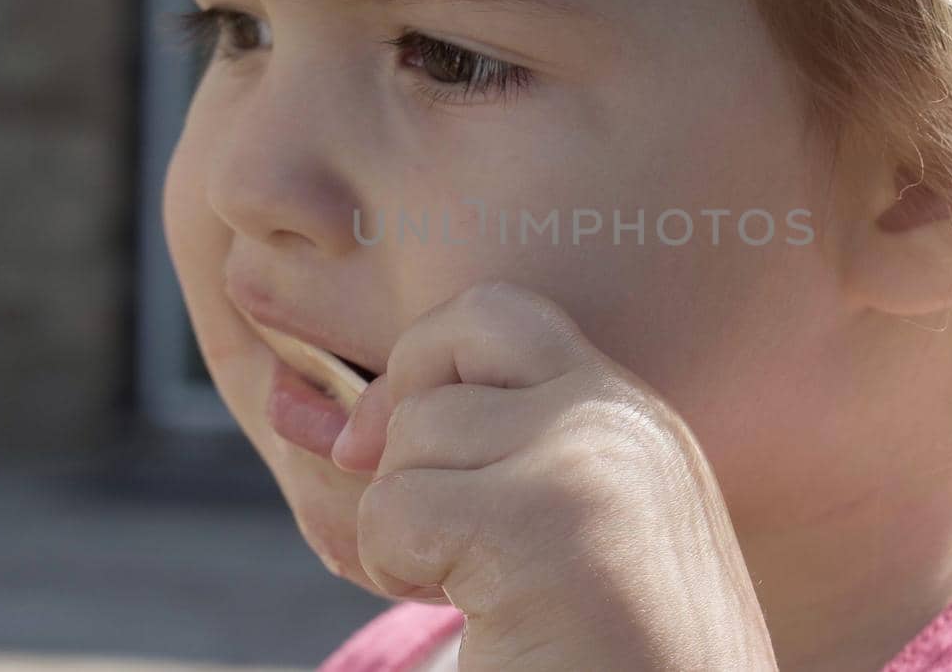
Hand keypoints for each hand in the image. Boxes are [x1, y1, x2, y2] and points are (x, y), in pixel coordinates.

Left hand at [330, 281, 777, 670]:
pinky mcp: (544, 525)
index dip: (429, 359)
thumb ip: (468, 458)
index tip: (396, 450)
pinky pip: (396, 510)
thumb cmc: (603, 652)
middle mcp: (623, 419)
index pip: (504, 314)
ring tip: (480, 592)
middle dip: (406, 414)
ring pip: (413, 437)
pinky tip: (480, 619)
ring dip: (407, 524)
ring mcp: (589, 462)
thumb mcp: (544, 532)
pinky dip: (399, 570)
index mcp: (636, 421)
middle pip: (460, 330)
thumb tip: (315, 415)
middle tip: (426, 516)